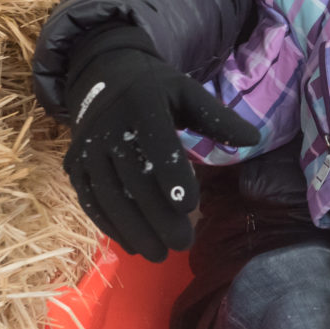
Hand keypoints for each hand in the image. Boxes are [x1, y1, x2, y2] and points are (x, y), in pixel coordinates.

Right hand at [61, 24, 260, 261]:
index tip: (191, 206)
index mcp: (141, 103)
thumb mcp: (187, 92)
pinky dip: (110, 226)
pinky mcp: (74, 166)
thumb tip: (255, 139)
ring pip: (109, 196)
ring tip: (159, 254)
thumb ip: (218, 117)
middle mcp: (107, 127)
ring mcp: (87, 148)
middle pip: (133, 178)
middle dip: (157, 216)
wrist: (101, 74)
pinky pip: (90, 201)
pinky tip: (132, 245)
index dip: (172, 175)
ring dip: (133, 229)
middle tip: (183, 243)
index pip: (156, 143)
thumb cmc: (154, 87)